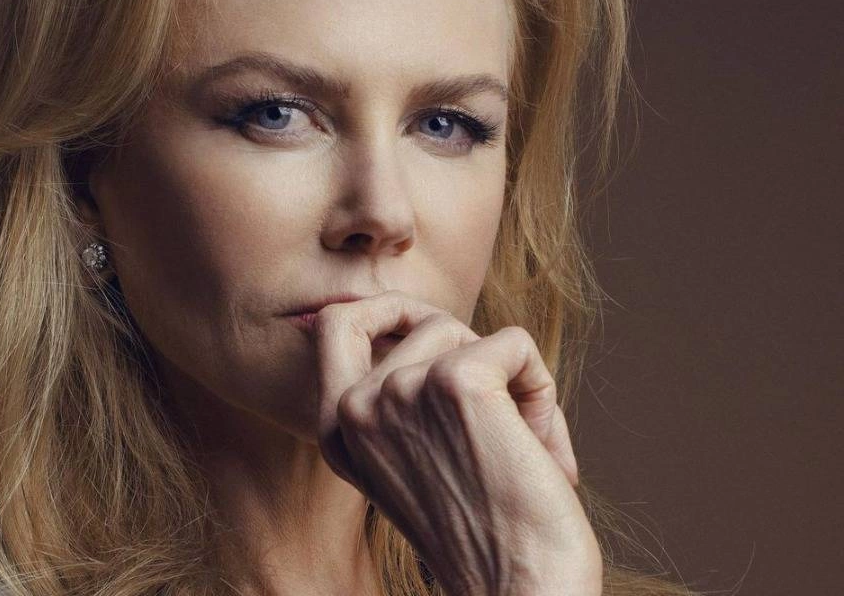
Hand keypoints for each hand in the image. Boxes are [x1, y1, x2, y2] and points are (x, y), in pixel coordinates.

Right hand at [313, 290, 602, 595]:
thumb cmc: (482, 532)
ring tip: (519, 446)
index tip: (423, 323)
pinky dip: (541, 388)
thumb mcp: (411, 461)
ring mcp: (402, 390)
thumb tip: (426, 322)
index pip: (335, 323)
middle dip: (467, 346)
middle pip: (421, 320)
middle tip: (498, 398)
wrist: (520, 591)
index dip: (384, 307)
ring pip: (469, 332)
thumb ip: (399, 401)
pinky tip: (540, 450)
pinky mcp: (458, 381)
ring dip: (511, 381)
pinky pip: (516, 343)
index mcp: (337, 429)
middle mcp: (357, 406)